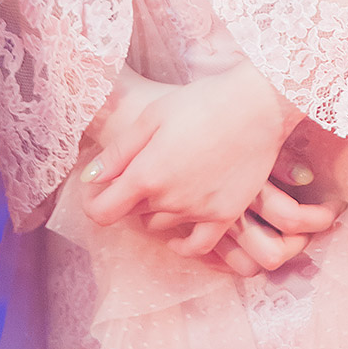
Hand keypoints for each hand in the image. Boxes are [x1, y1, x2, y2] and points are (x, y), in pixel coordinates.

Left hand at [81, 59, 322, 256]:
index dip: (94, 201)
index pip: (102, 211)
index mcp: (146, 174)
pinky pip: (197, 246)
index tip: (98, 189)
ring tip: (165, 184)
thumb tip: (90, 178)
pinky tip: (177, 238)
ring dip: (155, 211)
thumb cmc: (202, 101)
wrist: (258, 106)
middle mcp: (170, 200)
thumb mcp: (153, 116)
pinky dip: (183, 246)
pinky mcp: (225, 216)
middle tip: (137, 173)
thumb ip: (119, 152)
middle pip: (132, 214)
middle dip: (127, 197)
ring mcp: (199, 212)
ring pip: (161, 226)